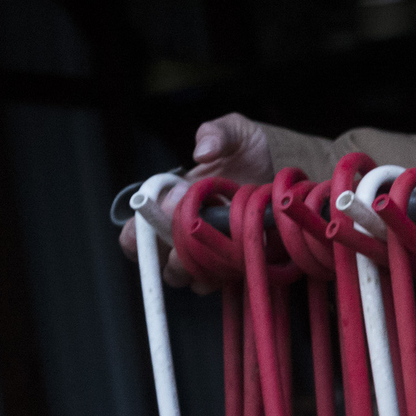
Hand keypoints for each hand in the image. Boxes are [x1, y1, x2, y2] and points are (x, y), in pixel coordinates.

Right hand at [116, 114, 275, 288]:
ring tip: (221, 243)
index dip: (139, 235)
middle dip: (171, 254)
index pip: (135, 233)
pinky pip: (215, 283)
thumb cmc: (249, 151)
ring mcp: (204, 251)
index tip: (164, 220)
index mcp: (168, 204)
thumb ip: (216, 134)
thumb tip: (202, 153)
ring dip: (197, 266)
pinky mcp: (229, 264)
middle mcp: (180, 232)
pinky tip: (239, 254)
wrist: (281, 172)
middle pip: (157, 261)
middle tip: (195, 236)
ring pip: (184, 276)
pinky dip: (222, 275)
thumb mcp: (235, 132)